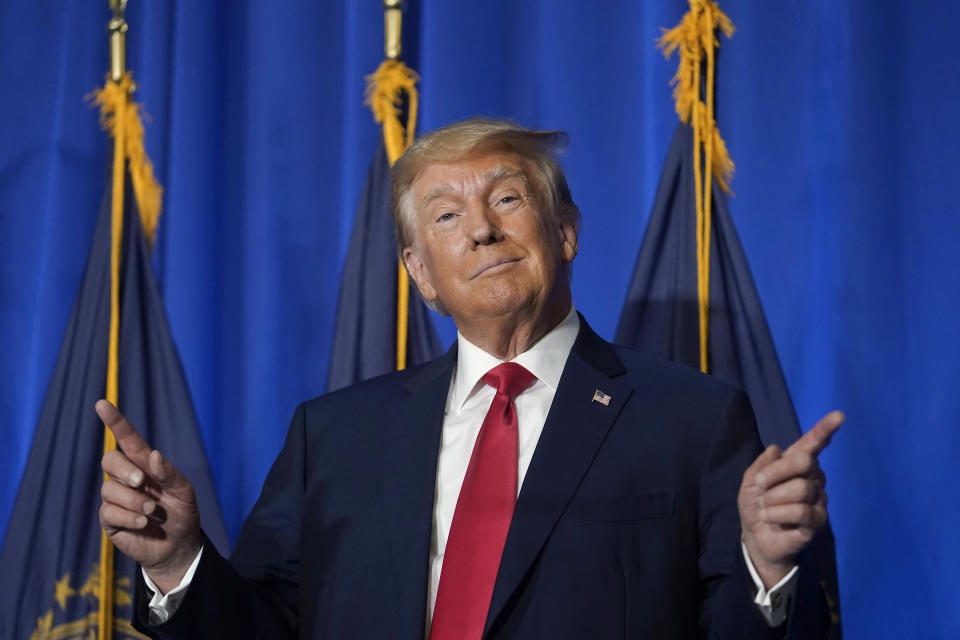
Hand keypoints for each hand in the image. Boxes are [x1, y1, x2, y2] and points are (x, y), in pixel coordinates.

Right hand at [97, 399, 201, 593]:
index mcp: (145, 465)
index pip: (127, 439)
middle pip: (109, 460)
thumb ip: (169, 473)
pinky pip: (108, 512)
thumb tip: (152, 455)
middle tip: (142, 482)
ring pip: (109, 489)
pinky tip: (143, 523)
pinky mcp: (110, 520)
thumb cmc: (182, 512)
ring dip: (134, 500)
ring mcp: (117, 499)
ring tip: (153, 512)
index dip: (115, 421)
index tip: (102, 404)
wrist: (178, 545)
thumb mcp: (184, 491)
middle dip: (124, 469)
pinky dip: (128, 516)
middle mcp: (127, 478)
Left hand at [738, 410, 843, 587]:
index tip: (839, 415)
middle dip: (775, 473)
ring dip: (773, 500)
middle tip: (761, 487)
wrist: (756, 536)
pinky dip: (778, 515)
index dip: (825, 429)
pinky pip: (801, 511)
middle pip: (804, 462)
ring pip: (800, 489)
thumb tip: (777, 448)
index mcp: (797, 464)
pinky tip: (772, 519)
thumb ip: (761, 464)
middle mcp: (813, 477)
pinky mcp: (818, 520)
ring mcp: (818, 498)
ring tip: (766, 508)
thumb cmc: (756, 504)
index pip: (813, 443)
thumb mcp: (750, 482)